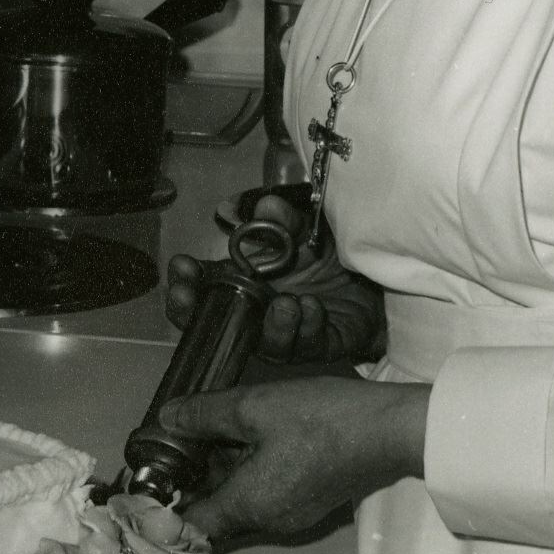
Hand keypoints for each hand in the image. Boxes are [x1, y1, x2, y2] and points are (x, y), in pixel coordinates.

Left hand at [160, 375, 430, 544]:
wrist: (388, 428)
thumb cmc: (319, 418)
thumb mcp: (254, 406)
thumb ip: (204, 415)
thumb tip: (165, 420)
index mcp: (249, 506)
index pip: (192, 528)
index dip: (162, 512)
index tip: (144, 487)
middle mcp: (268, 521)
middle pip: (215, 513)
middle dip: (190, 483)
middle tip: (169, 447)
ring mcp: (293, 514)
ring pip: (240, 501)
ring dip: (218, 473)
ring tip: (200, 432)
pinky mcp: (309, 500)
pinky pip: (264, 494)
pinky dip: (245, 472)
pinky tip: (242, 436)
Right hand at [164, 195, 385, 365]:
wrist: (374, 279)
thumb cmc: (327, 254)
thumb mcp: (305, 229)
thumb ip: (286, 220)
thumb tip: (266, 206)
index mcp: (247, 282)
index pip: (205, 286)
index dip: (185, 281)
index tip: (179, 266)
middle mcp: (259, 312)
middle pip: (216, 323)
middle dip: (195, 313)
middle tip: (188, 298)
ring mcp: (287, 333)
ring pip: (266, 344)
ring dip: (272, 326)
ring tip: (285, 305)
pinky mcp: (319, 347)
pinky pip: (307, 345)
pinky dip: (308, 328)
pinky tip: (314, 310)